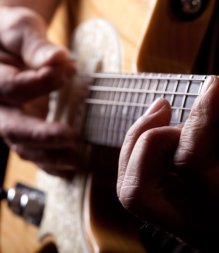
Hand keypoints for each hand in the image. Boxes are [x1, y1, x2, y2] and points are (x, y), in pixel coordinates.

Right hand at [0, 6, 77, 175]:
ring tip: (75, 160)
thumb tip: (59, 59)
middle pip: (13, 128)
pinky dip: (51, 163)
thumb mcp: (20, 30)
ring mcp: (12, 120)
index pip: (12, 87)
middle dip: (42, 136)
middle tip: (71, 136)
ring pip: (23, 146)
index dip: (40, 82)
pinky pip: (34, 151)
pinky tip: (69, 170)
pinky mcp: (26, 129)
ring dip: (50, 156)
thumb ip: (35, 45)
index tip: (68, 70)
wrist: (8, 47)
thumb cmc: (12, 36)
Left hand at [117, 69, 218, 249]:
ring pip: (134, 189)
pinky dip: (147, 150)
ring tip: (163, 109)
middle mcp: (205, 226)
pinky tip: (168, 126)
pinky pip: (147, 181)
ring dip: (139, 142)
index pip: (191, 164)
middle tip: (168, 107)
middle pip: (139, 192)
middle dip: (147, 141)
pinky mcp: (185, 208)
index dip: (200, 115)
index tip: (215, 84)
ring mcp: (190, 222)